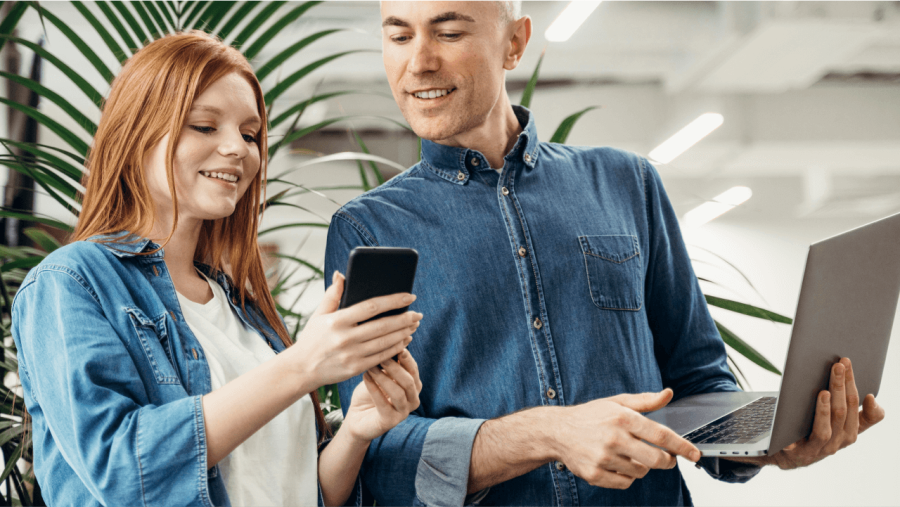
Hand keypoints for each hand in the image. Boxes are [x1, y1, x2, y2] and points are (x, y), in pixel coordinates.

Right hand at [289, 271, 422, 385]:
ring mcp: (351, 354)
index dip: (394, 300)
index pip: (372, 306)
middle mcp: (345, 338)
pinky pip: (381, 357)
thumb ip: (332, 294)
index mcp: (337, 321)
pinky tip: (404, 340)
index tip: (409, 296)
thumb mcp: (319, 314)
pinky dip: (396, 348)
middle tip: (418, 314)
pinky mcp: (355, 368)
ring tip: (414, 325)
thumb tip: (341, 274)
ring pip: (385, 342)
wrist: (301, 369)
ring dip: (403, 333)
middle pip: (383, 325)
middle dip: (404, 318)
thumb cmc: (312, 338)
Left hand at [341, 349, 422, 441]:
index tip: (396, 345)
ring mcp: (403, 412)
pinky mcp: (390, 421)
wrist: (358, 417)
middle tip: (381, 357)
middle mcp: (413, 400)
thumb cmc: (371, 392)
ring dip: (383, 378)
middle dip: (395, 368)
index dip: (406, 358)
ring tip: (371, 368)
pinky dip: (374, 389)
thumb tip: (393, 342)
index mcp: (414, 386)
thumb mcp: (380, 375)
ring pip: (398, 393)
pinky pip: (383, 404)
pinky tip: (365, 377)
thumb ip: (388, 363)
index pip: (414, 370)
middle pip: (409, 381)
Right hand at [554, 388, 700, 489]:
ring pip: (641, 472)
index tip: (695, 454)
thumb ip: (645, 401)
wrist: (557, 431)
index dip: (681, 446)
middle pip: (656, 460)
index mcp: (622, 418)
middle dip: (667, 461)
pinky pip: (625, 482)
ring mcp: (603, 458)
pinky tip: (617, 464)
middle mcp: (614, 438)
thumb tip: (668, 394)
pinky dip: (626, 476)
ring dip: (641, 466)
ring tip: (628, 454)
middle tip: (666, 458)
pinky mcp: (595, 474)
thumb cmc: (590, 416)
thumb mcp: (617, 402)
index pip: (660, 435)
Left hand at [767, 358, 884, 469]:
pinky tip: (793, 419)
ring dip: (824, 410)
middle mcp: (838, 442)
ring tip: (823, 392)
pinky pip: (798, 443)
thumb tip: (870, 397)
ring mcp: (818, 448)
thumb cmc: (818, 429)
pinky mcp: (798, 452)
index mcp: (850, 432)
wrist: (791, 454)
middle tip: (838, 366)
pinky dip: (798, 433)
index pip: (858, 409)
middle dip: (840, 387)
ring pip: (824, 430)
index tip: (862, 384)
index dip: (860, 395)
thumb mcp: (841, 422)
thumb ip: (856, 409)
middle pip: (841, 413)